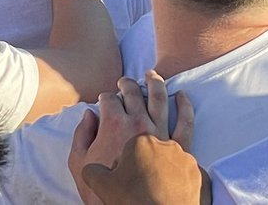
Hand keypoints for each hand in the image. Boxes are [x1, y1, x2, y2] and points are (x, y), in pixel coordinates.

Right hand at [69, 72, 193, 204]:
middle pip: (133, 94)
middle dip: (126, 84)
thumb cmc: (110, 196)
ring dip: (155, 83)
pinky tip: (182, 95)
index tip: (104, 100)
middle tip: (124, 81)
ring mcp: (163, 133)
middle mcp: (140, 123)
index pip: (109, 101)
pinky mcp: (182, 148)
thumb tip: (89, 117)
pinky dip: (185, 106)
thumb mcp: (81, 167)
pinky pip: (186, 122)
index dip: (104, 98)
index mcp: (115, 126)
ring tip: (151, 75)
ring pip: (160, 99)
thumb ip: (81, 138)